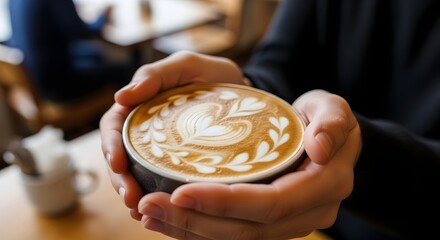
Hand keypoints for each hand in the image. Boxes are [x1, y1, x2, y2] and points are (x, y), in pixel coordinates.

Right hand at [100, 51, 247, 219]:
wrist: (247, 95)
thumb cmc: (215, 77)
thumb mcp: (187, 66)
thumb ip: (155, 75)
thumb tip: (120, 96)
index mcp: (142, 105)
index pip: (114, 126)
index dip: (111, 145)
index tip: (117, 163)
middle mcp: (146, 129)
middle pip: (120, 155)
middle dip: (120, 178)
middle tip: (131, 198)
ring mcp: (161, 148)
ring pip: (136, 172)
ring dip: (133, 192)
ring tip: (139, 210)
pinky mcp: (178, 163)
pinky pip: (160, 181)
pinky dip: (156, 197)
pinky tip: (157, 211)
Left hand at [137, 90, 360, 239]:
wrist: (328, 142)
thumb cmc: (325, 120)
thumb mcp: (333, 108)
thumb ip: (332, 121)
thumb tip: (319, 148)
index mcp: (325, 187)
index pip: (270, 205)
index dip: (224, 203)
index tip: (179, 192)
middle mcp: (308, 215)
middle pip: (246, 231)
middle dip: (194, 222)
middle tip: (149, 204)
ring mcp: (289, 225)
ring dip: (189, 231)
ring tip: (148, 213)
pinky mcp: (271, 226)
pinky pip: (233, 234)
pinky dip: (198, 230)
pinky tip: (167, 218)